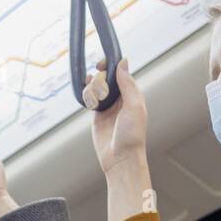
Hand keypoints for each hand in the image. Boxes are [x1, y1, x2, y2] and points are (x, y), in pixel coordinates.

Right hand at [84, 58, 147, 175]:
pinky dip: (87, 96)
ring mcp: (107, 105)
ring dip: (92, 90)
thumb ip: (127, 83)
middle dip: (100, 80)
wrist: (120, 158)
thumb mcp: (133, 106)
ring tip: (97, 103)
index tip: (102, 65)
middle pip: (104, 77)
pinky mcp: (96, 114)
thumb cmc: (132, 135)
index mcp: (132, 93)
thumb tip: (123, 61)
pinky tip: (91, 104)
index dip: (110, 65)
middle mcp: (119, 97)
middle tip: (102, 93)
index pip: (120, 71)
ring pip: (94, 86)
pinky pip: (88, 97)